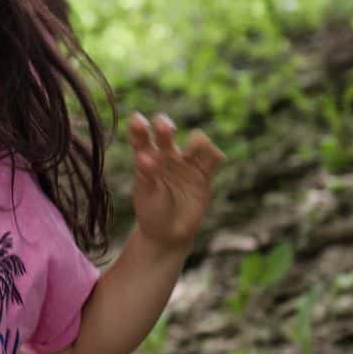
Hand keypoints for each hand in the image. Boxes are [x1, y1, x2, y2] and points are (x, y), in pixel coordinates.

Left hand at [128, 112, 223, 249]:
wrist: (169, 234)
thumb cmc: (152, 212)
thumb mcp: (146, 194)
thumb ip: (146, 174)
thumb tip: (145, 156)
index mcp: (146, 158)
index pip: (141, 137)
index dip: (139, 126)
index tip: (137, 119)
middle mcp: (166, 156)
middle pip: (166, 132)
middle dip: (165, 125)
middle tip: (165, 128)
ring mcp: (187, 164)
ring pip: (196, 141)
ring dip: (196, 141)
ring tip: (190, 153)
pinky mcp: (204, 175)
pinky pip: (214, 158)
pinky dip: (215, 154)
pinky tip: (214, 157)